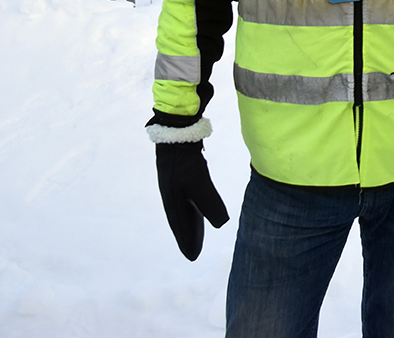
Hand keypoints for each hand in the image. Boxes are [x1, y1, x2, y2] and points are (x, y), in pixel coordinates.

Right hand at [155, 141, 228, 260]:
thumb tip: (221, 225)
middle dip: (188, 235)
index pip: (180, 227)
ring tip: (197, 234)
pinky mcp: (182, 176)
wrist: (177, 136)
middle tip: (193, 252)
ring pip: (184, 209)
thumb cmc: (186, 162)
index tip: (192, 257)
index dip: (187, 241)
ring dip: (191, 222)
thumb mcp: (199, 184)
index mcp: (172, 202)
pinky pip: (188, 198)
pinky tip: (198, 206)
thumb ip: (210, 204)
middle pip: (181, 220)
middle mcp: (172, 196)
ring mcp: (176, 186)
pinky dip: (193, 208)